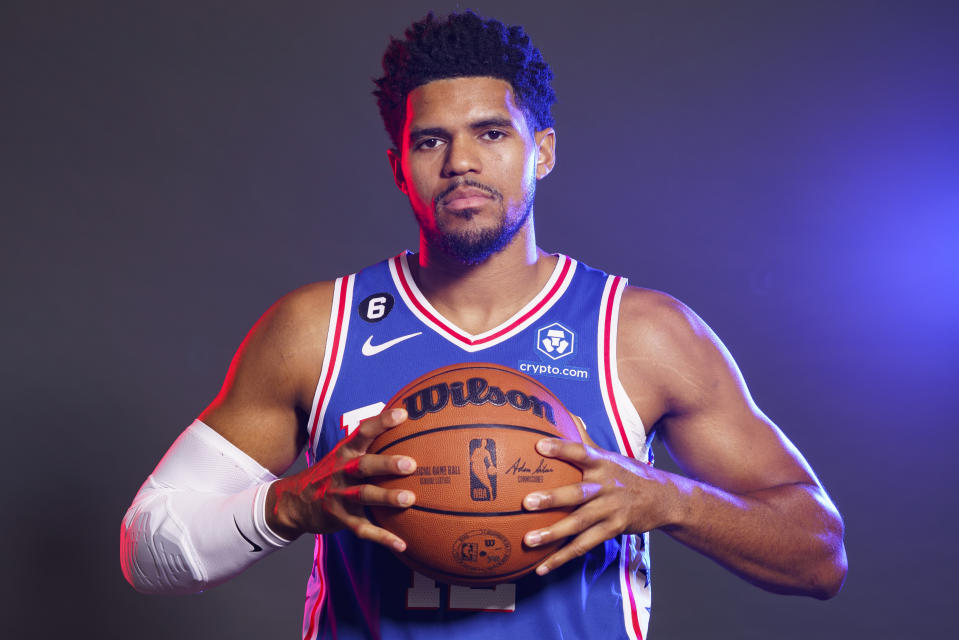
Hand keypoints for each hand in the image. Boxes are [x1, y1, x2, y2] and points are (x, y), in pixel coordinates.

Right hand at [266, 408, 416, 550]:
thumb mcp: (343, 453)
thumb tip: (406, 422)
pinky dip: (382, 537)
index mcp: (345, 452)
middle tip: (411, 464)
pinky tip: (402, 544)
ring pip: (364, 495)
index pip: (364, 432)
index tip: (404, 415)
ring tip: (409, 499)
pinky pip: (363, 528)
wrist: (295, 501)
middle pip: (364, 465)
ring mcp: (340, 495)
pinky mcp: (340, 518)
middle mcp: (342, 471)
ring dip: (386, 497)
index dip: (382, 422)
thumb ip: (369, 442)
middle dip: (387, 464)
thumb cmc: (332, 472)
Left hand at [522, 434, 672, 575]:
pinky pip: (585, 545)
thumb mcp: (609, 454)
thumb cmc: (626, 473)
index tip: (538, 446)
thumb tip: (566, 414)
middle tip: (527, 502)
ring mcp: (610, 510)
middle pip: (577, 493)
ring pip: (579, 523)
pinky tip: (542, 567)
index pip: (579, 452)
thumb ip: (584, 439)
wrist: (664, 498)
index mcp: (602, 463)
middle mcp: (606, 486)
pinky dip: (563, 557)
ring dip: (553, 533)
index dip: (560, 448)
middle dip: (552, 498)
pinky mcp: (613, 529)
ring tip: (528, 540)